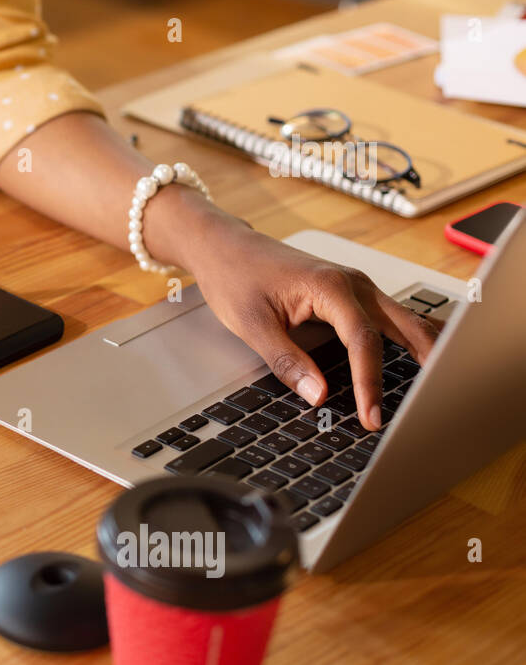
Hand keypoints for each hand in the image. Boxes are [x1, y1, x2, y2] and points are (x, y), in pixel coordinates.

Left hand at [188, 220, 441, 431]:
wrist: (227, 248)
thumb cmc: (236, 277)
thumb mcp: (252, 324)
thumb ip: (286, 361)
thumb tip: (318, 394)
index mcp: (331, 286)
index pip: (364, 341)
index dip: (370, 382)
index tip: (371, 416)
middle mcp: (353, 283)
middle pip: (404, 326)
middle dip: (426, 363)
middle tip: (431, 404)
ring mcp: (357, 287)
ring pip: (403, 320)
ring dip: (424, 350)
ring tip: (438, 387)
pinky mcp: (352, 295)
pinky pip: (389, 319)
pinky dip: (407, 340)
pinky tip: (418, 361)